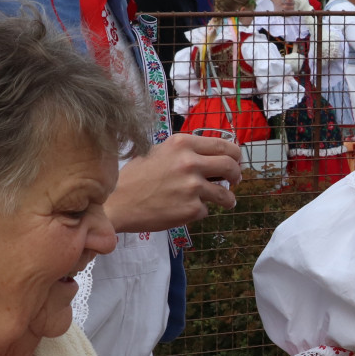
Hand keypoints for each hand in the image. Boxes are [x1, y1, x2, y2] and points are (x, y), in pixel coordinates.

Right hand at [106, 132, 241, 232]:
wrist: (118, 202)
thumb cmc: (136, 177)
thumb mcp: (159, 152)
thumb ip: (185, 152)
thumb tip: (213, 156)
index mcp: (182, 143)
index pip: (224, 145)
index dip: (234, 155)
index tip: (234, 162)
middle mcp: (190, 162)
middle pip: (231, 166)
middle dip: (236, 175)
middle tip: (234, 181)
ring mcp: (192, 186)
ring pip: (225, 194)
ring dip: (228, 199)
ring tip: (225, 201)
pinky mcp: (191, 209)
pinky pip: (207, 210)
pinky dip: (201, 211)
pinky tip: (186, 210)